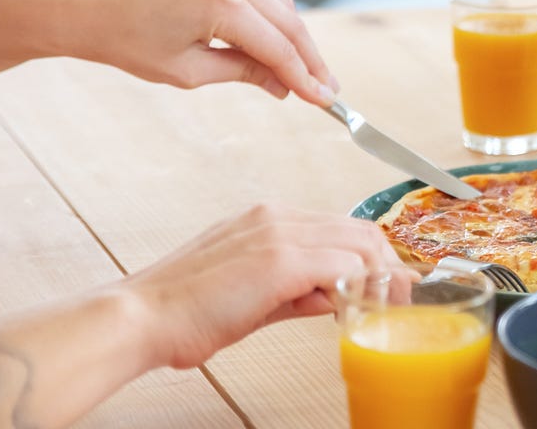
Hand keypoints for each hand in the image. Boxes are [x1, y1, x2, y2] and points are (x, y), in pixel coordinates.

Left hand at [56, 0, 336, 104]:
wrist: (86, 7)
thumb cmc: (127, 42)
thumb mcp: (189, 71)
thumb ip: (243, 72)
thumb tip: (282, 85)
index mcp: (223, 6)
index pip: (279, 49)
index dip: (305, 78)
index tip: (324, 101)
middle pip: (290, 25)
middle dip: (311, 60)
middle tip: (327, 90)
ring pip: (281, 8)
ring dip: (297, 40)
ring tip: (307, 73)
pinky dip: (276, 21)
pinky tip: (280, 46)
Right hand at [120, 204, 403, 367]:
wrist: (140, 318)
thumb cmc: (186, 313)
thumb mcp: (256, 297)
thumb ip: (300, 292)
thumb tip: (337, 297)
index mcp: (268, 220)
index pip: (343, 228)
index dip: (374, 258)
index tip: (388, 287)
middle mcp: (276, 217)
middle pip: (362, 231)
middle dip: (388, 267)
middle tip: (395, 301)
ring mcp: (278, 234)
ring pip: (360, 244)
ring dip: (378, 279)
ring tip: (378, 311)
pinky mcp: (278, 259)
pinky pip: (343, 266)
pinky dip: (358, 289)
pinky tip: (350, 312)